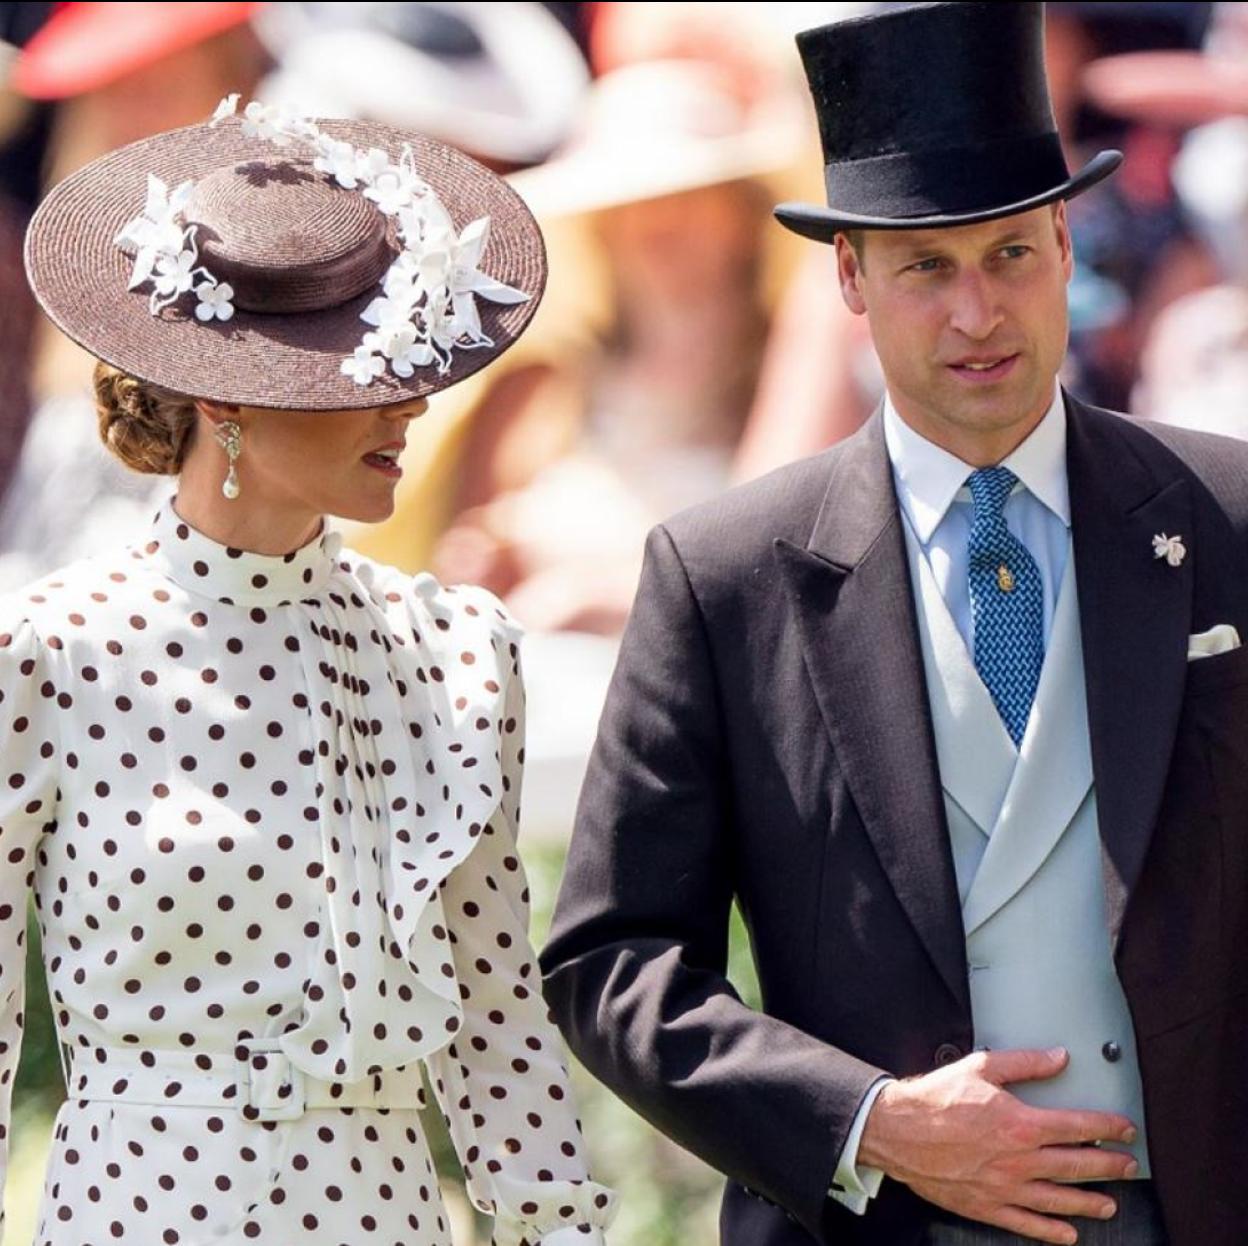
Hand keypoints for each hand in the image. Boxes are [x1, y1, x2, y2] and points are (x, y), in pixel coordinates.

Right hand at [858, 1047, 1138, 1244]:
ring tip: (1109, 1204)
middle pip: (1078, 1165)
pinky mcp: (987, 1206)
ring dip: (1089, 1202)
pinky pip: (1027, 1224)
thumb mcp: (980, 1067)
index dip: (1108, 1127)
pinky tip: (1067, 1233)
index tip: (1125, 1128)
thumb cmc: (936, 1098)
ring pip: (1060, 1200)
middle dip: (1110, 1166)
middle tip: (1129, 1166)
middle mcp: (1019, 1160)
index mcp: (1020, 1124)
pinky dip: (1051, 1232)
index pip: (1079, 1126)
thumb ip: (1024, 1063)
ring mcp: (1005, 1188)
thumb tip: (1058, 1057)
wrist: (898, 1131)